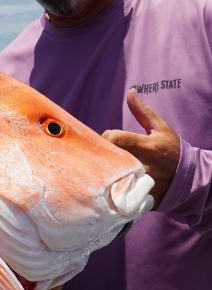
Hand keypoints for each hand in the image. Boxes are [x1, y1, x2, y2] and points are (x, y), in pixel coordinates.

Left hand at [102, 88, 180, 208]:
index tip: (106, 139)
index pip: (115, 138)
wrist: (190, 178)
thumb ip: (142, 112)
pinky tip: (109, 184)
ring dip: (105, 172)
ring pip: (112, 177)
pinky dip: (112, 189)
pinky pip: (118, 193)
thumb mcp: (160, 128)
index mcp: (147, 146)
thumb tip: (130, 91)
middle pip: (110, 158)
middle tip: (100, 153)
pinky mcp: (141, 197)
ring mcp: (142, 183)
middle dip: (102, 154)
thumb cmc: (172, 149)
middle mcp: (144, 165)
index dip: (106, 137)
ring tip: (102, 168)